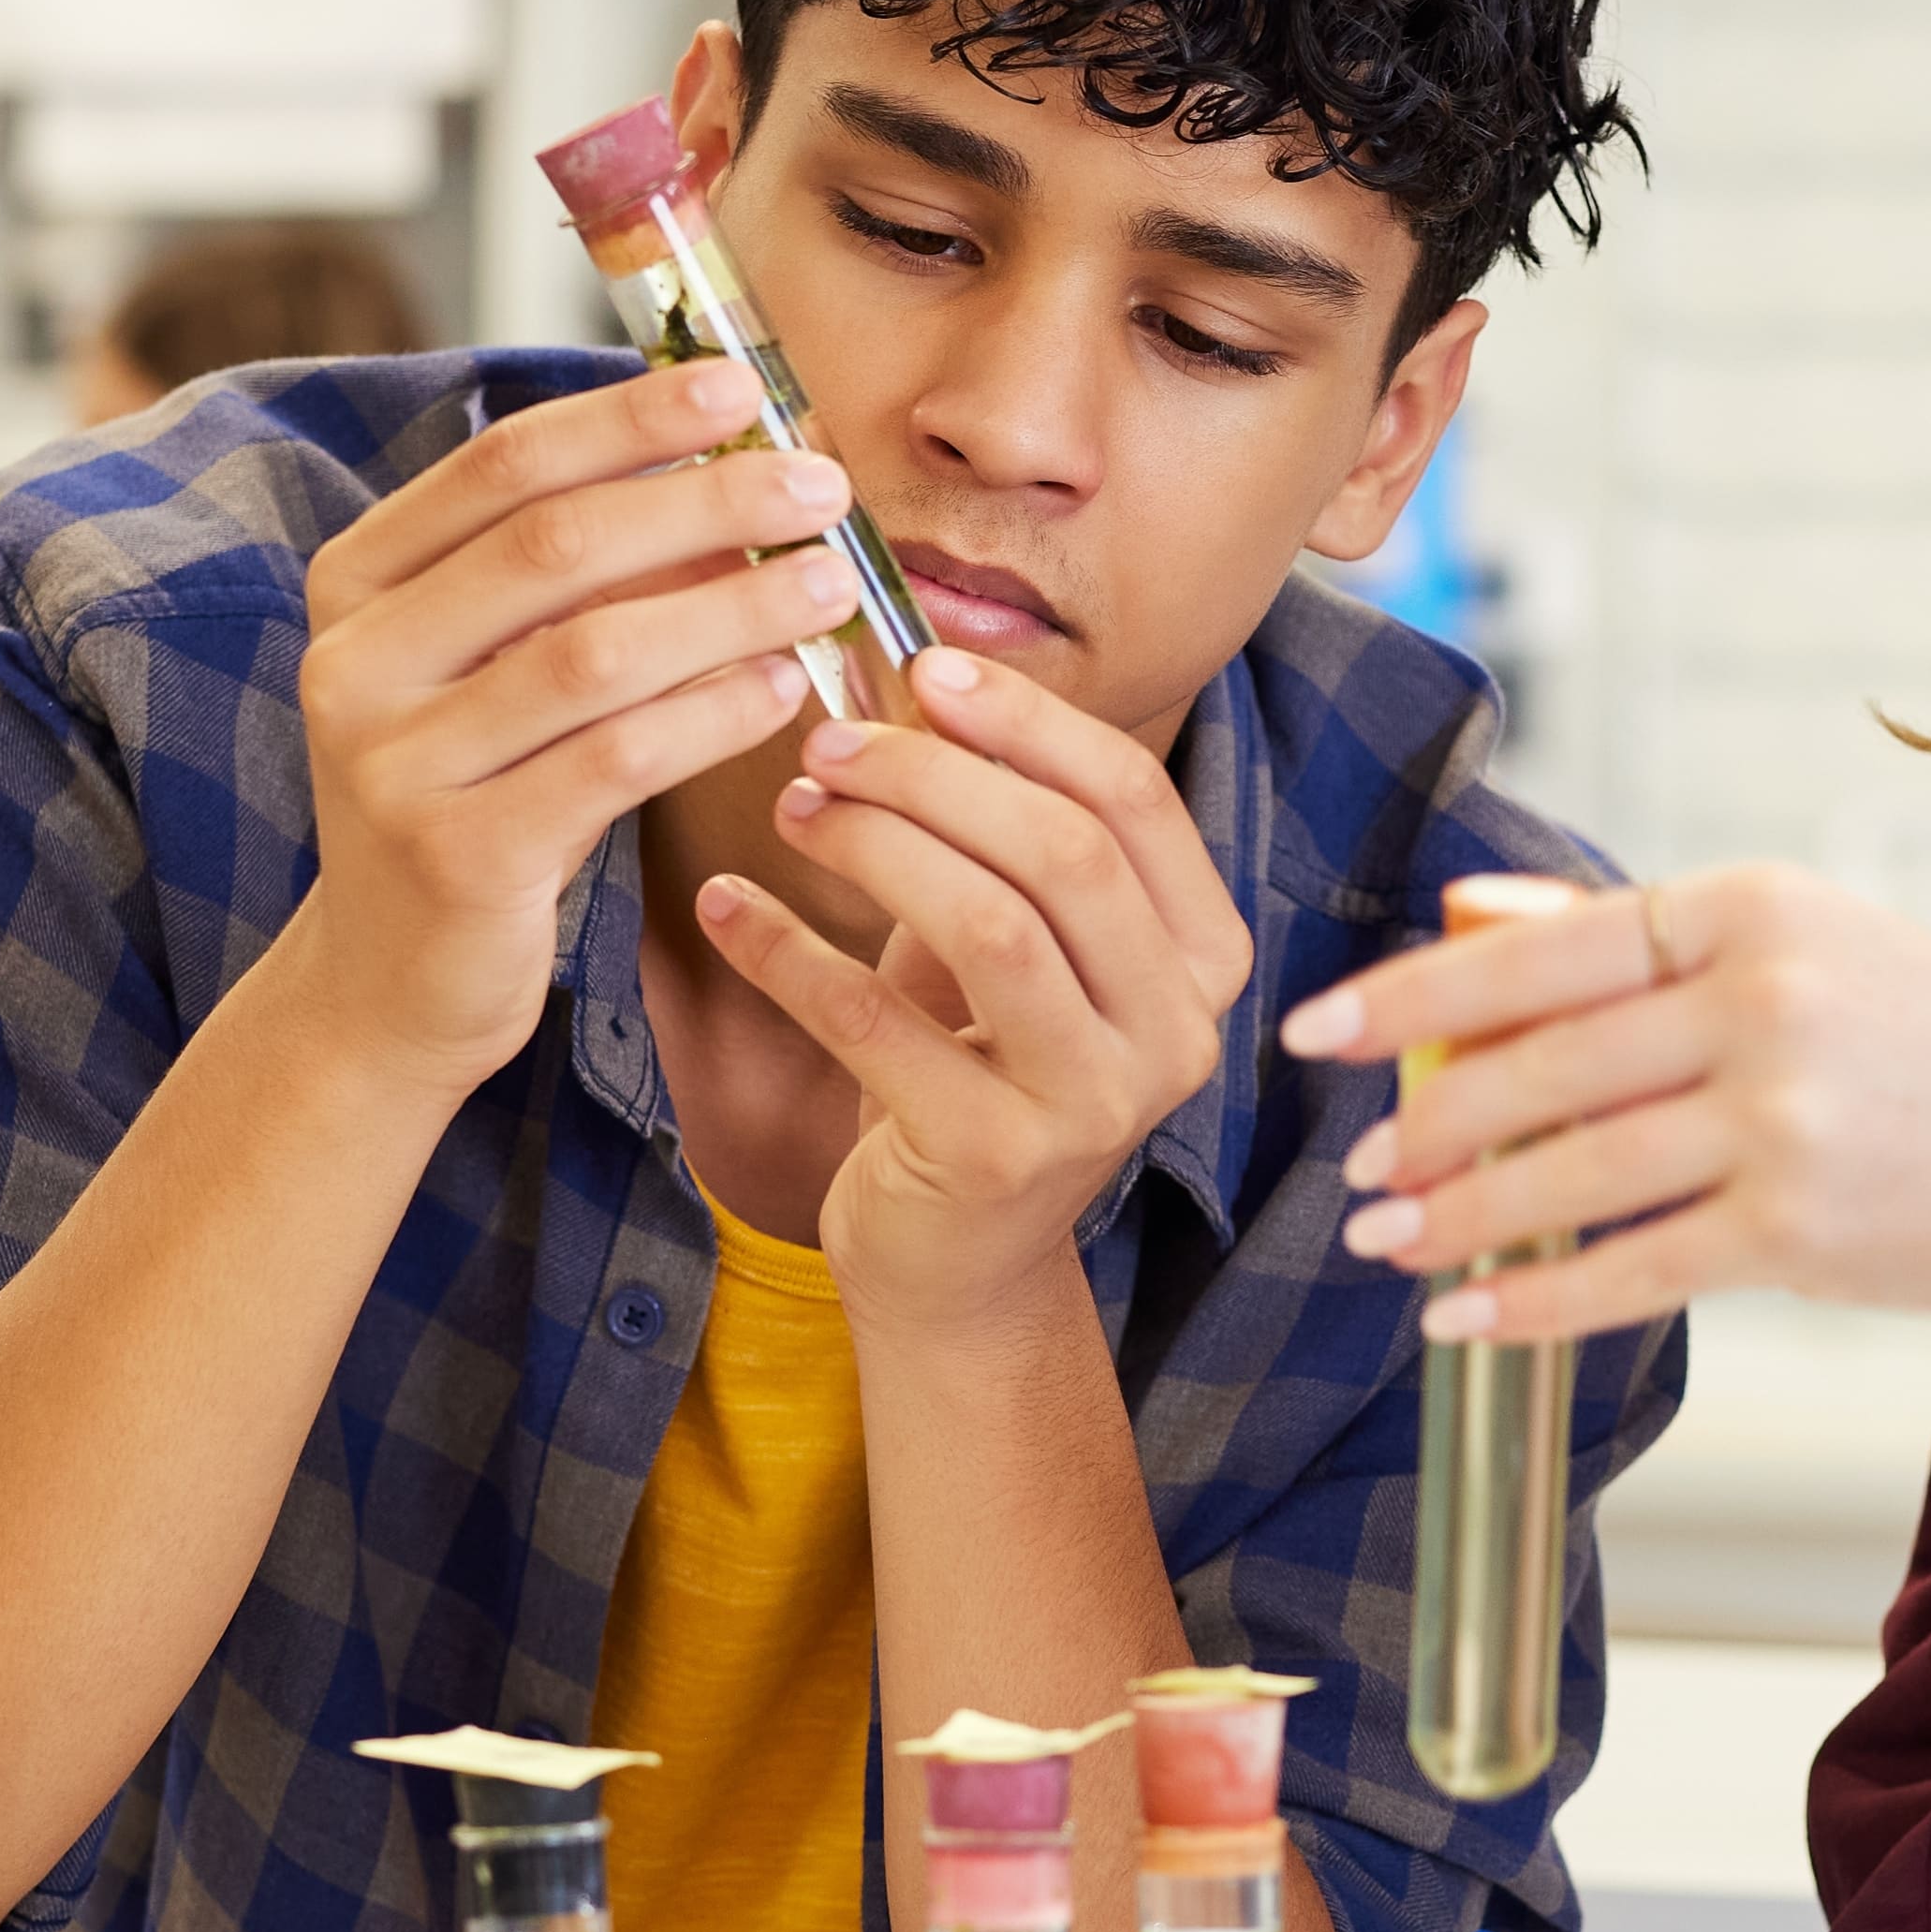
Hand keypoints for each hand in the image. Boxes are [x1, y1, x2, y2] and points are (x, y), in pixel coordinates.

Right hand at [261, 365, 858, 1087]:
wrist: (388, 982)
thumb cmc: (475, 796)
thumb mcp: (494, 670)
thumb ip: (575, 578)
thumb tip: (735, 470)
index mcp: (355, 582)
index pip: (502, 465)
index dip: (628, 419)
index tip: (742, 385)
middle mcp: (353, 661)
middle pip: (554, 545)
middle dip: (703, 500)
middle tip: (820, 485)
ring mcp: (393, 763)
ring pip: (593, 653)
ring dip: (731, 606)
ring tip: (830, 582)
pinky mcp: (457, 856)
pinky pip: (615, 761)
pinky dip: (715, 714)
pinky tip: (787, 688)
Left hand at [691, 645, 1251, 1335]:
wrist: (961, 1263)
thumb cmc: (981, 1066)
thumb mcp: (1021, 943)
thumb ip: (1002, 829)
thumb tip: (915, 671)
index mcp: (1204, 958)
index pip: (1134, 800)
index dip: (1030, 721)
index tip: (926, 668)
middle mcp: (1176, 1032)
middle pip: (1063, 851)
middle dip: (935, 774)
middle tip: (829, 742)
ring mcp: (1095, 1103)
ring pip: (989, 925)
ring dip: (874, 846)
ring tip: (793, 809)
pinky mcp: (995, 1158)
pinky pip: (877, 1023)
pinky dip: (788, 951)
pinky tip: (726, 905)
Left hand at [1283, 864, 1930, 1349]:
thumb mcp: (1822, 948)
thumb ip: (1663, 951)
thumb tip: (1488, 944)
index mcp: (1755, 905)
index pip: (1541, 948)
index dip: (1413, 992)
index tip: (1318, 1025)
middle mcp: (1762, 1000)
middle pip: (1537, 1067)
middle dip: (1427, 1122)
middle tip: (1359, 1163)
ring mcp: (1782, 1120)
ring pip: (1565, 1175)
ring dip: (1455, 1216)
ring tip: (1386, 1239)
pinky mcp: (1802, 1234)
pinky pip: (1626, 1272)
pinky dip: (1530, 1302)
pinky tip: (1463, 1318)